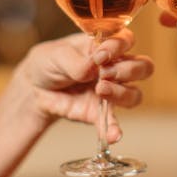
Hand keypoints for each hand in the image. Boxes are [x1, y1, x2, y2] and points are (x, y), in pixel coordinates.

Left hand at [15, 28, 152, 141]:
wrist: (33, 88)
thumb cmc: (49, 62)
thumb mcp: (56, 55)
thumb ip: (75, 61)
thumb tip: (91, 68)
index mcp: (105, 46)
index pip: (127, 40)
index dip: (118, 46)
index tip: (100, 55)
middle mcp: (114, 67)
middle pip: (143, 67)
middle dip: (128, 70)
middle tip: (104, 73)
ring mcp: (110, 91)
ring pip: (135, 94)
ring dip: (122, 93)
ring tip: (99, 90)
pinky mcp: (100, 113)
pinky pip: (113, 122)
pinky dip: (115, 129)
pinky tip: (113, 135)